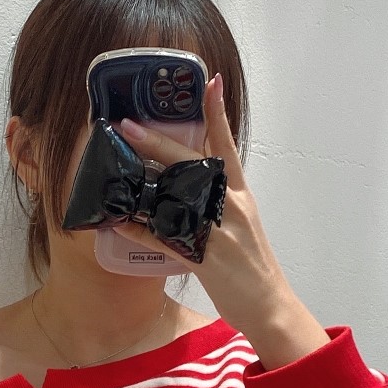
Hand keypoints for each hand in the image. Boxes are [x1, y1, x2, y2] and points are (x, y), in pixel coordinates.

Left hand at [110, 73, 294, 336]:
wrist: (271, 306)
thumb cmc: (253, 266)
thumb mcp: (242, 225)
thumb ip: (219, 201)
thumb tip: (191, 183)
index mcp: (240, 195)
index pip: (228, 146)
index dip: (218, 114)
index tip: (210, 81)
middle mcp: (230, 207)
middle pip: (192, 165)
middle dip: (159, 144)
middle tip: (129, 125)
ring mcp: (218, 232)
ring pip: (176, 198)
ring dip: (144, 184)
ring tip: (116, 168)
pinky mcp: (206, 259)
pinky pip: (166, 241)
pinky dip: (141, 231)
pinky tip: (120, 222)